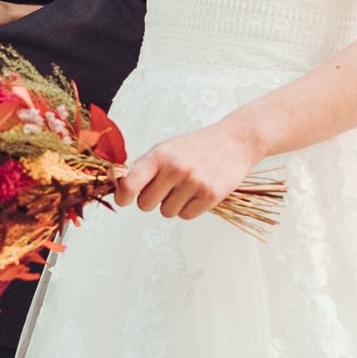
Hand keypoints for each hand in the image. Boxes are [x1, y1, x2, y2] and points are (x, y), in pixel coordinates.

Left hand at [117, 117, 263, 220]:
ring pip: (166, 212)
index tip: (123, 200)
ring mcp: (193, 182)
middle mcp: (175, 168)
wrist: (234, 141)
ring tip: (187, 186)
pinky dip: (190, 208)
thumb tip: (122, 189)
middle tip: (167, 187)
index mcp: (159, 155)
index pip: (130, 183)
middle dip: (153, 200)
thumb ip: (145, 168)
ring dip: (173, 204)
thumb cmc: (195, 147)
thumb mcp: (167, 149)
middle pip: (146, 204)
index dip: (122, 196)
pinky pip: (186, 216)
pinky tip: (199, 192)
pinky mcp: (211, 195)